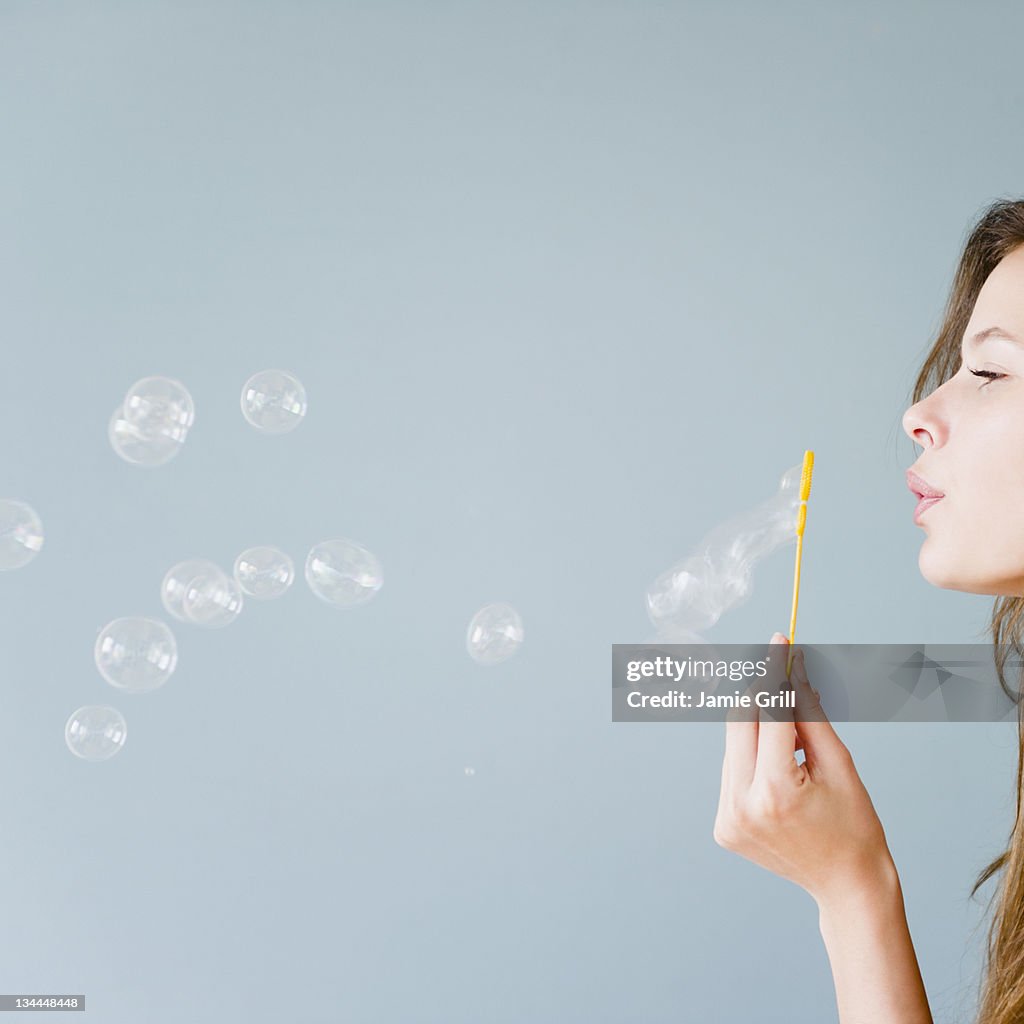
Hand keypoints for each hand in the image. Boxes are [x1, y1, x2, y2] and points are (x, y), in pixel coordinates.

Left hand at [713, 633, 893, 905]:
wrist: (848, 887)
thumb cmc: (855, 825)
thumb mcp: (839, 764)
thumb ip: (809, 713)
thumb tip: (791, 669)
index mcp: (776, 791)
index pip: (768, 713)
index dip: (773, 672)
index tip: (779, 643)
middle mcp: (742, 805)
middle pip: (740, 723)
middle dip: (760, 693)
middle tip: (781, 669)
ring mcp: (727, 819)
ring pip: (733, 746)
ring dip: (757, 727)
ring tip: (794, 739)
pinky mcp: (722, 827)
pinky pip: (732, 772)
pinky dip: (751, 757)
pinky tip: (779, 767)